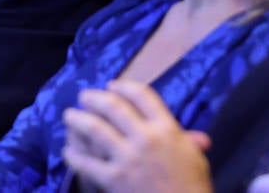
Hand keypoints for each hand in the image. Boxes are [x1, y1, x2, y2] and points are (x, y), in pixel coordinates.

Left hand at [62, 80, 211, 192]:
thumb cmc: (192, 188)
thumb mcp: (196, 161)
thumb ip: (190, 143)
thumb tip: (200, 137)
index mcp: (167, 129)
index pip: (142, 96)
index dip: (124, 87)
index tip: (112, 85)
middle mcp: (146, 138)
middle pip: (114, 107)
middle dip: (95, 98)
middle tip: (84, 96)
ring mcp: (128, 158)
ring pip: (95, 129)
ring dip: (78, 119)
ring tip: (69, 115)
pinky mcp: (114, 179)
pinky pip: (86, 163)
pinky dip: (73, 156)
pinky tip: (68, 151)